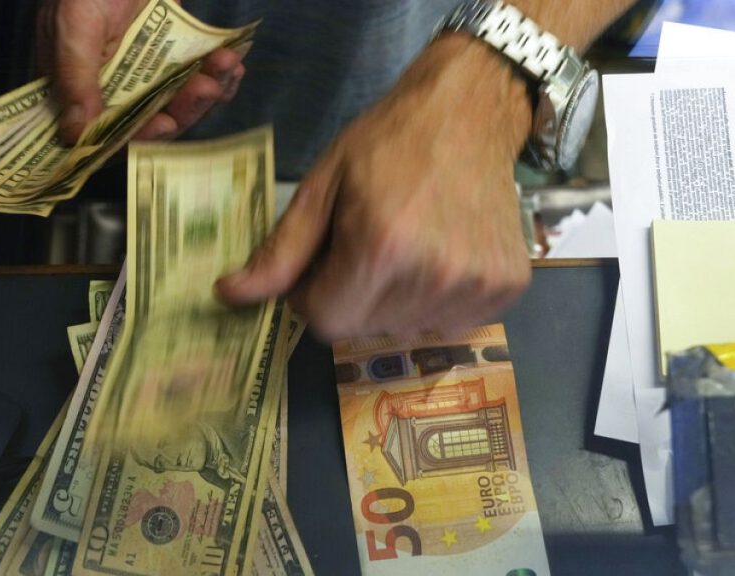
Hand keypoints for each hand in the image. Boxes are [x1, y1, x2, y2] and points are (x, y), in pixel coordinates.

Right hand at [36, 0, 245, 143]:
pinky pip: (197, 77)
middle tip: (206, 88)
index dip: (139, 137)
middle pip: (154, 121)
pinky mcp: (171, 57)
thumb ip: (76, 79)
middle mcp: (115, 89)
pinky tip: (233, 67)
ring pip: (180, 101)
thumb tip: (75, 134)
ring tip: (225, 66)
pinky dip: (218, 77)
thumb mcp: (74, 28)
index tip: (164, 124)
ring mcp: (145, 75)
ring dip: (207, 91)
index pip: (111, 133)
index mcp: (80, 90)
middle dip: (185, 109)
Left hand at [215, 36, 532, 339]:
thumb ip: (281, 249)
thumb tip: (229, 294)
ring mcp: (475, 286)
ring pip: (405, 330)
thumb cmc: (388, 141)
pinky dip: (432, 301)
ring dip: (390, 302)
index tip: (322, 262)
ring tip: (403, 248)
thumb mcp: (323, 184)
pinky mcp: (505, 288)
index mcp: (380, 248)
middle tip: (361, 248)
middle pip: (363, 328)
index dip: (311, 296)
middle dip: (349, 298)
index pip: (324, 321)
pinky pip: (448, 323)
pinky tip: (437, 256)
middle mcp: (432, 276)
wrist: (469, 112)